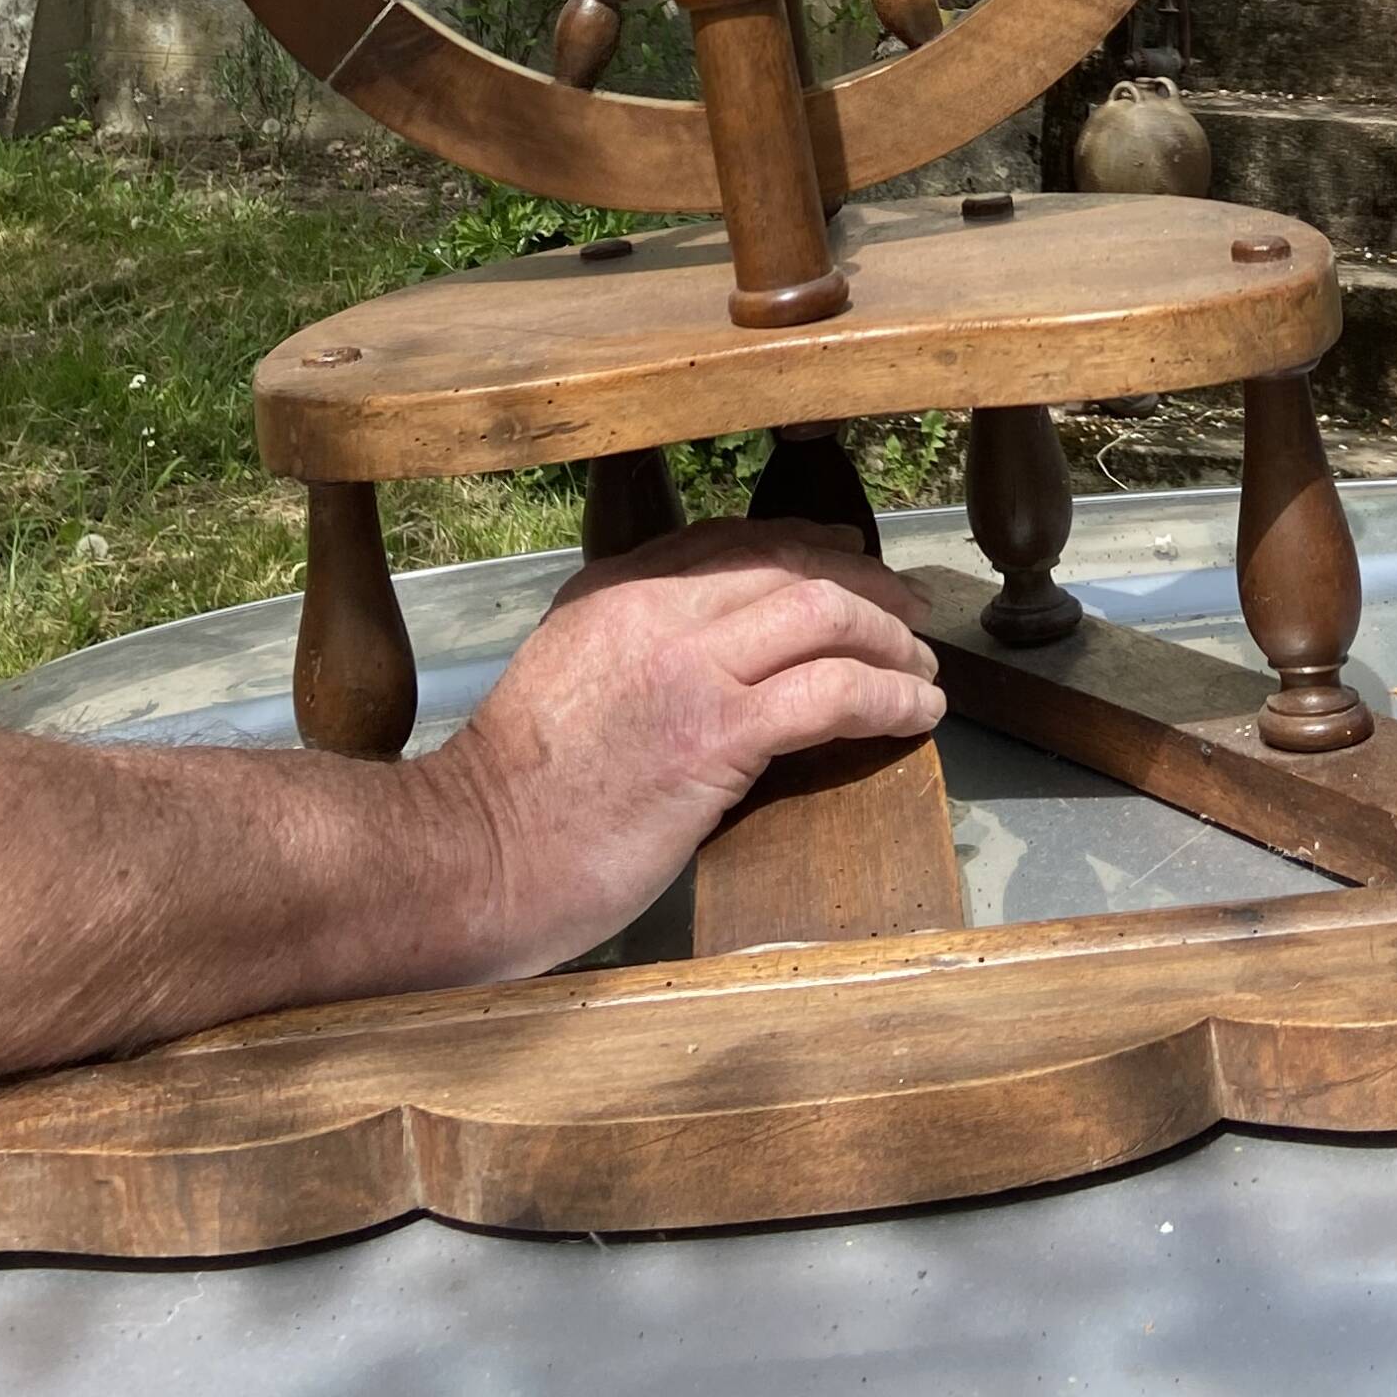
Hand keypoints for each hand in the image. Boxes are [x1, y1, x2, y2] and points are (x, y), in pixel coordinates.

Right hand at [431, 519, 944, 980]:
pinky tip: (917, 712)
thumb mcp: (565, 676)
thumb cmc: (515, 796)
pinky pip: (832, 692)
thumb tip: (713, 655)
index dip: (805, 547)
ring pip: (823, 613)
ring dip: (889, 638)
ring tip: (922, 667)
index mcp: (612, 591)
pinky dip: (890, 694)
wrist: (474, 855)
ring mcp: (688, 666)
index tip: (850, 562)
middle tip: (908, 613)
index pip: (731, 541)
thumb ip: (631, 647)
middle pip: (790, 566)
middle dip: (866, 586)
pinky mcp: (718, 733)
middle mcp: (653, 609)